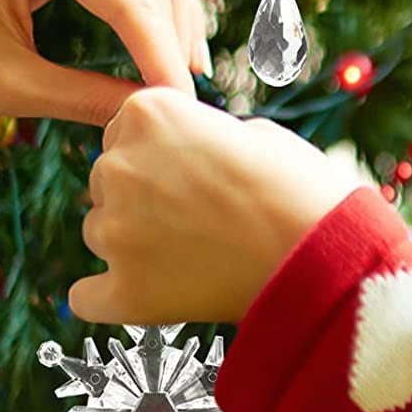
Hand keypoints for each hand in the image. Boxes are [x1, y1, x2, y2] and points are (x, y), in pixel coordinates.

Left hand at [0, 0, 209, 125]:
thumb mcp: (8, 86)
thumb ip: (90, 99)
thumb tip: (155, 117)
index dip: (161, 56)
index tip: (184, 108)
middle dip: (175, 37)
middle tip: (193, 98)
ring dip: (170, 19)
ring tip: (183, 78)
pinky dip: (144, 3)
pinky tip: (162, 47)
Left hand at [67, 88, 357, 322]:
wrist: (325, 255)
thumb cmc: (302, 188)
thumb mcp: (255, 132)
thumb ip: (200, 135)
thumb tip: (184, 153)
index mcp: (146, 112)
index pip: (126, 131)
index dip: (164, 154)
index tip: (199, 174)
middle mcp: (117, 165)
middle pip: (108, 181)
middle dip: (142, 196)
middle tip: (200, 217)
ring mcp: (115, 231)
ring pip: (100, 233)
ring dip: (132, 242)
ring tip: (194, 255)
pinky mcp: (124, 291)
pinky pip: (86, 298)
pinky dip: (110, 297)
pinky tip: (142, 295)